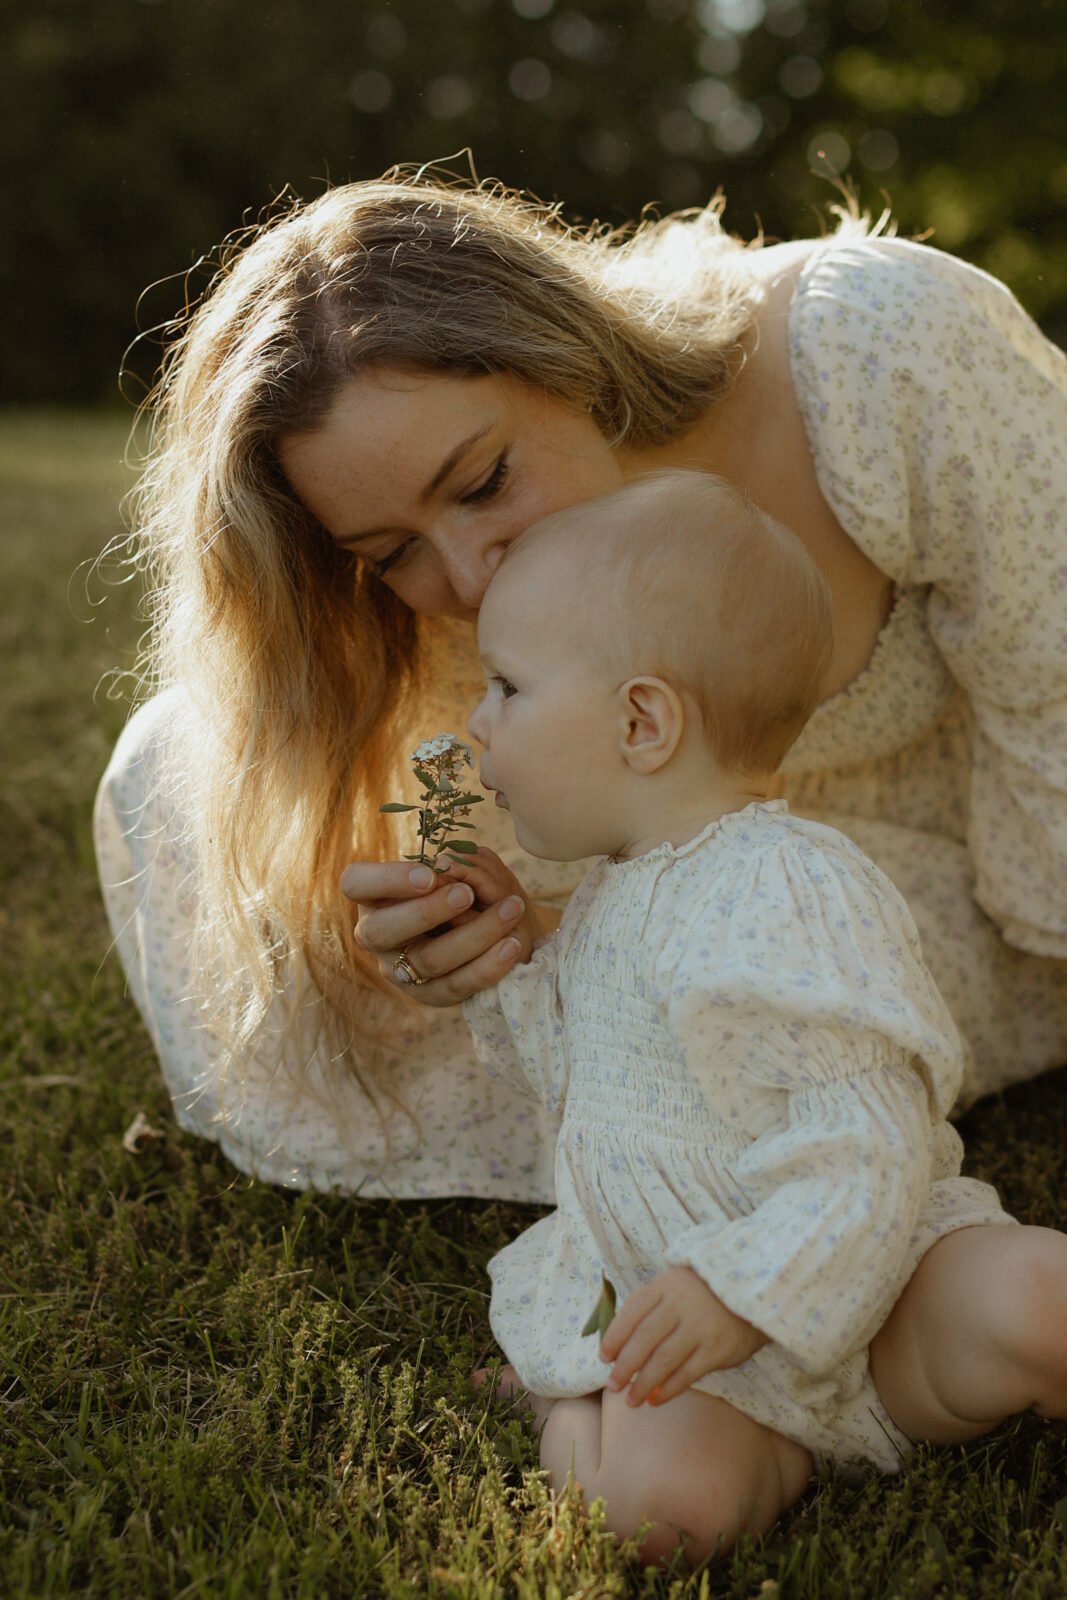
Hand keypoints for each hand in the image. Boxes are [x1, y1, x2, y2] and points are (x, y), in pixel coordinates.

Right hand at [340, 847, 550, 1007]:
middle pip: (384, 930)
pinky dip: (487, 966)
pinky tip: (512, 946)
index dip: (388, 880)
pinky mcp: (426, 994)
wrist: (468, 928)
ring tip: (510, 909)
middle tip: (467, 894)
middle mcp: (373, 934)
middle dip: (428, 912)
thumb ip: (446, 867)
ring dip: (474, 935)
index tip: (429, 873)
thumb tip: (453, 866)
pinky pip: (455, 986)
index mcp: (369, 896)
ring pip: (428, 959)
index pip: (356, 883)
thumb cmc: (445, 886)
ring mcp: (397, 968)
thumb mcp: (443, 870)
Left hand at [598, 1266, 767, 1406]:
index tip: (603, 1358)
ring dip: (643, 1384)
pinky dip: (668, 1390)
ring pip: (663, 1360)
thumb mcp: (675, 1286)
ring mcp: (700, 1326)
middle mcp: (680, 1304)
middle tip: (611, 1385)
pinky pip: (687, 1373)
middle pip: (644, 1339)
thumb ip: (650, 1307)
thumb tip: (617, 1343)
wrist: (752, 1292)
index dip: (614, 1337)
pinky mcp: (717, 1349)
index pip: (632, 1312)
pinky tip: (655, 1400)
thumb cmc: (703, 1293)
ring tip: (631, 1400)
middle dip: (625, 1366)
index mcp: (665, 1285)